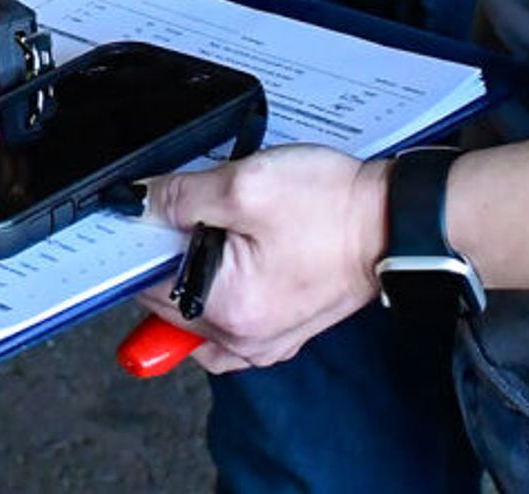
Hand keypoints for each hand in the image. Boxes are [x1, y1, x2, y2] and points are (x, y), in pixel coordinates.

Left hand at [151, 150, 388, 372]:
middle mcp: (242, 341)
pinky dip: (222, 284)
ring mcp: (264, 340)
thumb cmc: (330, 207)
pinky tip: (235, 252)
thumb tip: (136, 204)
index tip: (145, 214)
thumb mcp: (243, 186)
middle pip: (169, 301)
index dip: (139, 243)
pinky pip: (229, 314)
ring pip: (197, 308)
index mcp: (226, 313)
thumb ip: (179, 197)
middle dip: (171, 255)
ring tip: (221, 230)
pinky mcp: (281, 328)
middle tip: (197, 213)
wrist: (392, 219)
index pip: (144, 287)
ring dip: (195, 269)